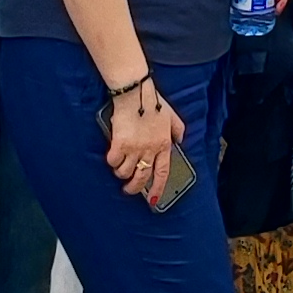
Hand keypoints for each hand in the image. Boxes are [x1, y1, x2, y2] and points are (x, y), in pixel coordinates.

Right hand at [102, 78, 182, 196]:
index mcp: (163, 144)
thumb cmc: (153, 102)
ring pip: (125, 172)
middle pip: (142, 177)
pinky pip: (113, 162)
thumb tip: (180, 141)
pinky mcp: (120, 144)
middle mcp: (150, 150)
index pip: (162, 172)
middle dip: (134, 188)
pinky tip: (112, 156)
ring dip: (121, 173)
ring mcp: (134, 148)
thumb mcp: (172, 116)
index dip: (158, 188)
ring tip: (120, 167)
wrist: (136, 93)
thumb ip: (178, 130)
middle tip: (129, 190)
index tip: (153, 199)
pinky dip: (112, 161)